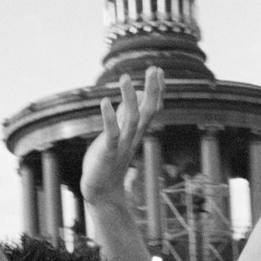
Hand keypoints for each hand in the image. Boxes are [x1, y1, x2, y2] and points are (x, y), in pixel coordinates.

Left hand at [84, 68, 162, 204]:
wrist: (102, 192)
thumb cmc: (107, 162)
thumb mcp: (118, 134)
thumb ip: (125, 115)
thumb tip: (135, 93)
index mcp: (136, 133)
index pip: (152, 109)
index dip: (156, 91)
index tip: (158, 71)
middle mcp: (133, 137)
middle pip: (148, 111)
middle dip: (152, 90)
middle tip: (154, 69)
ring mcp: (122, 145)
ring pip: (132, 120)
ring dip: (130, 99)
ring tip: (125, 78)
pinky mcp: (108, 153)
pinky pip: (112, 134)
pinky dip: (109, 118)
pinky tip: (104, 102)